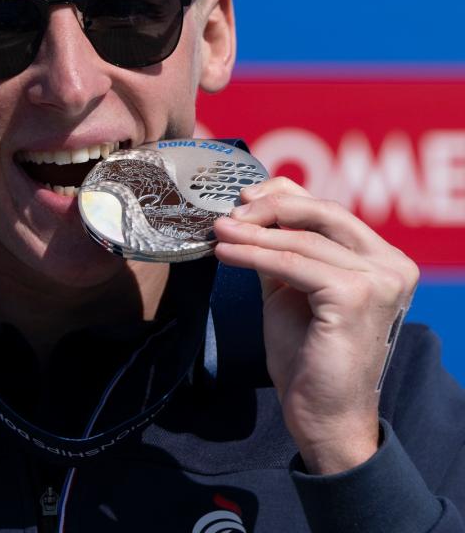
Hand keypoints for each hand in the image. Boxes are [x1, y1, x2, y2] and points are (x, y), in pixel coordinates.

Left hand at [212, 177, 417, 474]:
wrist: (322, 412)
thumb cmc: (307, 355)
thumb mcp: (291, 289)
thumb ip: (283, 251)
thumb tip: (249, 210)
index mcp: (382, 259)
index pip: (329, 210)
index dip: (283, 196)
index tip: (242, 198)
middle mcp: (391, 265)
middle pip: (322, 213)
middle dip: (268, 208)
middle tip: (228, 214)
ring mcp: (379, 280)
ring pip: (301, 239)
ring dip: (250, 233)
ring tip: (217, 232)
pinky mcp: (356, 296)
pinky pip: (292, 263)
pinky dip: (253, 255)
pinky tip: (225, 253)